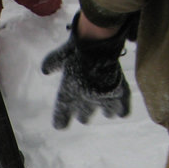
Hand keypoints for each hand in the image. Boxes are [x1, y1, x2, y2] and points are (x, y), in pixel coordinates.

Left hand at [41, 12, 135, 128]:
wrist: (97, 43)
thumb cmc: (77, 48)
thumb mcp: (60, 56)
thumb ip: (51, 64)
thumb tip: (45, 70)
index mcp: (67, 95)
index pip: (60, 120)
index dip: (61, 121)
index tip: (60, 123)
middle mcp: (85, 100)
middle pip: (84, 118)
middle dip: (84, 114)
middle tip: (86, 107)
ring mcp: (103, 98)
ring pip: (106, 114)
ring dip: (106, 110)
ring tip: (106, 107)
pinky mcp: (120, 93)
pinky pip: (123, 111)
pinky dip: (122, 110)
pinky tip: (121, 110)